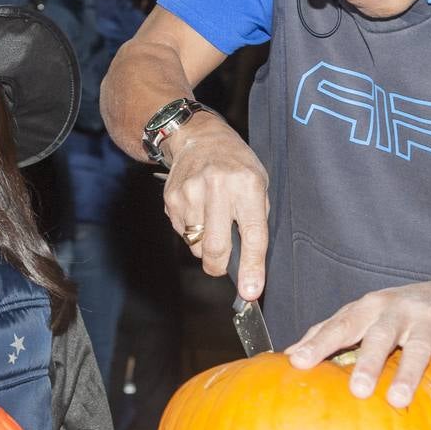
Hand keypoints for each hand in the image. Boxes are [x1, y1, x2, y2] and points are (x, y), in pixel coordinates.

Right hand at [163, 114, 269, 299]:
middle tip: (223, 265)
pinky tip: (198, 210)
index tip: (250, 291)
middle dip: (220, 266)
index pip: (252, 234)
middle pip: (215, 247)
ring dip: (205, 245)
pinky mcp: (171, 198)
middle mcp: (217, 187)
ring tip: (212, 220)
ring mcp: (190, 192)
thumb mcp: (259, 184)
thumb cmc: (236, 165)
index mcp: (247, 185)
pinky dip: (192, 231)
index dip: (252, 267)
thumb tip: (250, 267)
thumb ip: (256, 221)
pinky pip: (182, 234)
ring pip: (196, 245)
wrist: (199, 137)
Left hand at [284, 278, 430, 407]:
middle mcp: (398, 310)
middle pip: (380, 335)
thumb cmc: (398, 312)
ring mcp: (429, 321)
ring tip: (398, 399)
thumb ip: (330, 332)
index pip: (340, 325)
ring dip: (409, 374)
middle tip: (357, 389)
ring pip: (419, 347)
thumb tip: (290, 355)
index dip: (318, 343)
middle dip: (368, 362)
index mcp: (369, 307)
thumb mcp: (364, 314)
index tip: (298, 363)